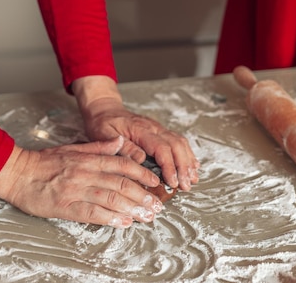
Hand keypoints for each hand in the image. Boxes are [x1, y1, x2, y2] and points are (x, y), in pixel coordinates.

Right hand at [0, 137, 164, 227]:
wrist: (16, 172)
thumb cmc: (44, 162)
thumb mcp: (73, 148)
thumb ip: (98, 147)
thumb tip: (119, 141)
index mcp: (88, 159)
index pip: (122, 164)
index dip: (142, 173)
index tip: (155, 182)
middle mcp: (85, 173)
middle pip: (121, 184)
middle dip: (143, 195)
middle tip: (157, 205)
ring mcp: (76, 190)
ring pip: (111, 199)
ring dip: (132, 209)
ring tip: (146, 216)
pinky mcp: (65, 206)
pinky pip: (92, 213)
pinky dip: (110, 218)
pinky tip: (123, 223)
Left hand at [72, 76, 199, 191]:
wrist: (104, 109)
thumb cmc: (103, 123)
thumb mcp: (105, 135)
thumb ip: (123, 147)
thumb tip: (141, 159)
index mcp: (141, 130)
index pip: (162, 148)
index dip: (170, 166)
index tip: (173, 182)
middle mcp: (154, 128)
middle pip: (176, 145)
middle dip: (184, 167)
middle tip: (186, 185)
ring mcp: (158, 129)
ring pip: (180, 143)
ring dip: (188, 161)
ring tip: (192, 178)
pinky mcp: (160, 132)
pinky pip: (178, 141)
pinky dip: (187, 154)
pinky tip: (191, 165)